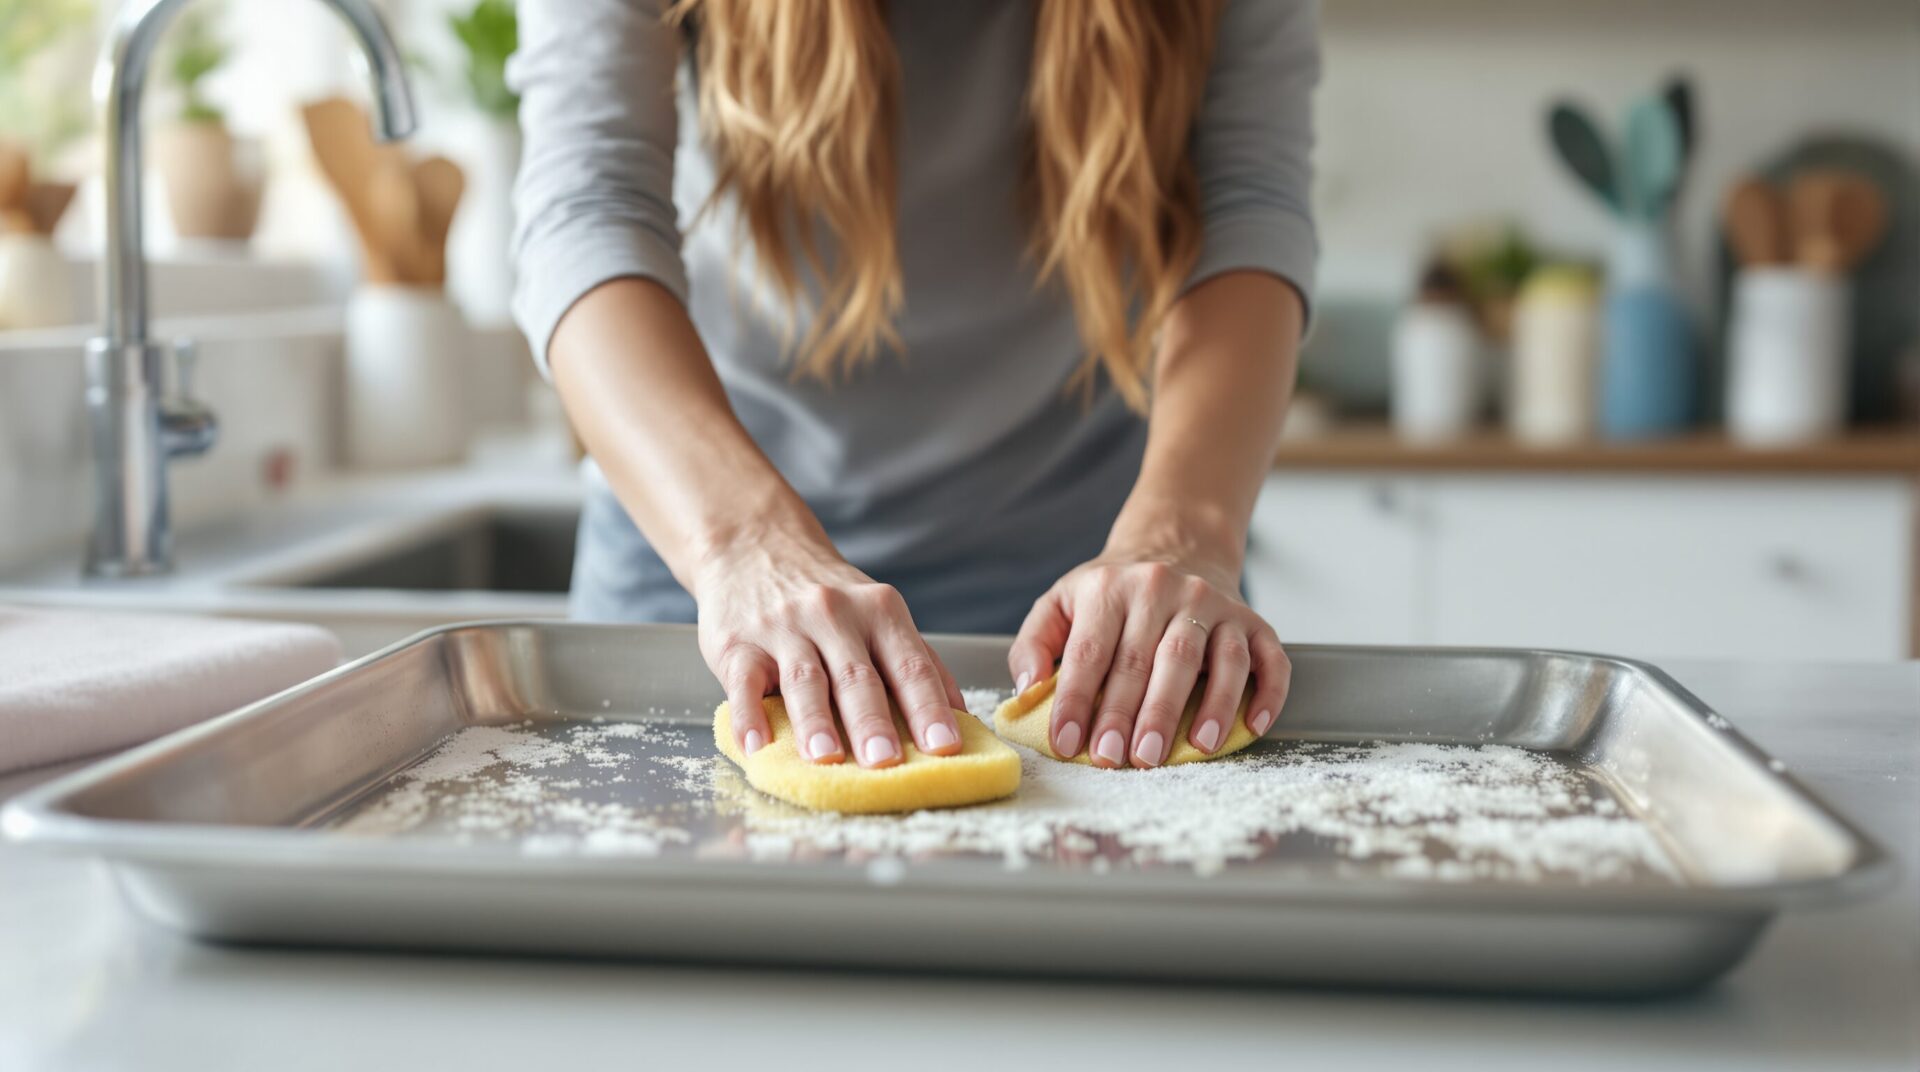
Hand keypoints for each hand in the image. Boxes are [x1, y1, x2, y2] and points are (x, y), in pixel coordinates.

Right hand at [693, 526, 966, 767]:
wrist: (754, 547)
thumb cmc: (828, 598)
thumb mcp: (878, 612)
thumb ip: (915, 659)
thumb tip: (961, 713)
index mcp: (878, 612)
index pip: (910, 665)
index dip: (928, 707)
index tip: (945, 746)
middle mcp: (833, 615)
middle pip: (857, 675)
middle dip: (873, 721)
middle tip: (887, 762)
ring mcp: (784, 628)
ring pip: (804, 679)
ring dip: (815, 722)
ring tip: (826, 759)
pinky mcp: (738, 644)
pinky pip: (744, 684)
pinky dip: (748, 716)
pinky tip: (756, 746)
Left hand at [1008, 551, 1289, 767]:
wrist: (1176, 546)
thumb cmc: (1112, 593)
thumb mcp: (1061, 602)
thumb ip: (1035, 644)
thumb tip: (1027, 689)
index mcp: (1111, 588)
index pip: (1091, 652)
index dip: (1076, 701)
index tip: (1066, 743)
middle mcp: (1165, 591)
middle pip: (1150, 659)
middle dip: (1134, 715)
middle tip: (1121, 758)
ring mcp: (1213, 605)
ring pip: (1212, 658)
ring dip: (1205, 707)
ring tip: (1191, 749)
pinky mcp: (1252, 620)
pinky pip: (1268, 658)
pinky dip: (1265, 693)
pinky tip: (1252, 725)